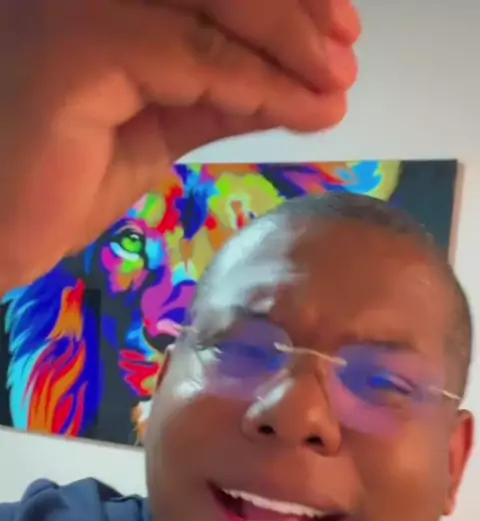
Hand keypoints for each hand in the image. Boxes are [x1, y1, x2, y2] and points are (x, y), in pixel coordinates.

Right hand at [0, 0, 359, 292]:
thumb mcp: (154, 132)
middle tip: (344, 52)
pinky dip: (255, 82)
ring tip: (335, 83)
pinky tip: (299, 106)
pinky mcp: (81, 47)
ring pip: (214, 6)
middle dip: (294, 10)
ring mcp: (80, 6)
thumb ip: (213, 99)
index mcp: (106, 4)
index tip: (335, 31)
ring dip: (287, 43)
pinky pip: (195, 55)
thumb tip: (288, 88)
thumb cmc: (54, 184)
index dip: (279, 0)